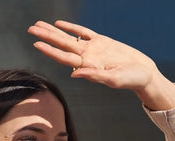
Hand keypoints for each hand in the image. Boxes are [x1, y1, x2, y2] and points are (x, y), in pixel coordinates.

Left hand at [28, 20, 174, 109]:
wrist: (143, 73)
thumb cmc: (130, 80)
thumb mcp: (113, 79)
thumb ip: (94, 76)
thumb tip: (74, 74)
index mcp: (87, 66)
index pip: (63, 57)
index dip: (50, 50)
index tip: (36, 43)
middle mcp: (86, 57)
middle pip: (61, 45)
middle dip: (46, 36)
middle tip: (31, 29)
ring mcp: (93, 49)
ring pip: (69, 37)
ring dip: (54, 31)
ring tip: (39, 25)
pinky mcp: (102, 42)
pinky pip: (83, 32)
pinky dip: (72, 28)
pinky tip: (60, 24)